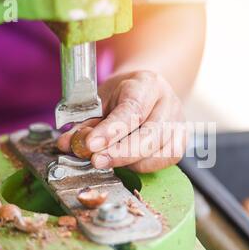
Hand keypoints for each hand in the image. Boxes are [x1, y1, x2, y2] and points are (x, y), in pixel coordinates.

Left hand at [57, 71, 186, 172]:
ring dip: (130, 162)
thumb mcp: (101, 99)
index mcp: (147, 84)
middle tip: (96, 161)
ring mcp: (179, 122)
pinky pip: (164, 160)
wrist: (147, 89)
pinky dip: (143, 165)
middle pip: (150, 134)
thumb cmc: (121, 95)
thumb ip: (85, 122)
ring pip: (159, 151)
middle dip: (121, 153)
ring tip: (109, 159)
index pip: (132, 110)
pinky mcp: (182, 140)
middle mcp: (168, 101)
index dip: (111, 131)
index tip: (90, 145)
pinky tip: (128, 162)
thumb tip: (67, 144)